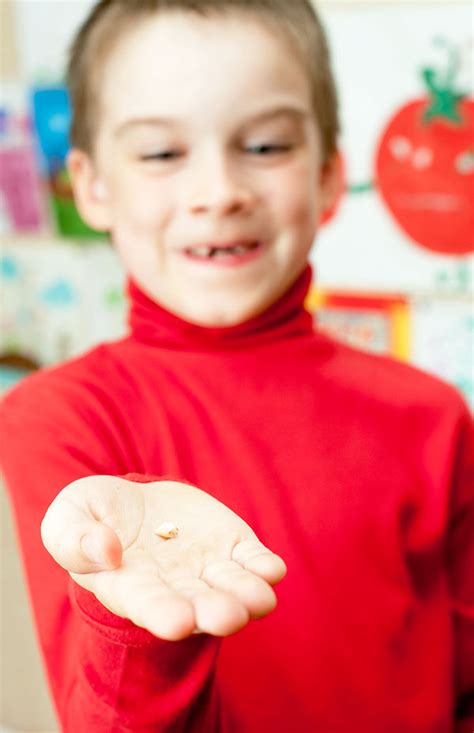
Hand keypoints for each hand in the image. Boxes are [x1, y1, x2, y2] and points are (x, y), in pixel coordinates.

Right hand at [41, 476, 286, 639]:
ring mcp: (208, 569)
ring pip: (235, 590)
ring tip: (258, 598)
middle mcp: (175, 587)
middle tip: (225, 615)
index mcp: (131, 587)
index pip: (150, 606)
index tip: (178, 621)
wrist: (132, 502)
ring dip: (248, 595)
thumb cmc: (94, 515)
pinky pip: (254, 562)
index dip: (164, 614)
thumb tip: (106, 551)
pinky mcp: (233, 546)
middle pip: (200, 606)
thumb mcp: (68, 518)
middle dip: (214, 612)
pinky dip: (265, 568)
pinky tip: (271, 568)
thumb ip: (75, 538)